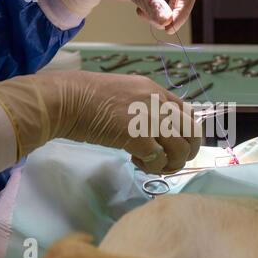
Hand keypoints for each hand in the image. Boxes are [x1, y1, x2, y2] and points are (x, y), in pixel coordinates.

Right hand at [0, 71, 200, 174]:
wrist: (66, 99)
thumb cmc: (87, 97)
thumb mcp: (124, 95)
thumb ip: (144, 107)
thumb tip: (154, 130)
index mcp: (155, 90)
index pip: (187, 112)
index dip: (187, 132)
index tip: (176, 144)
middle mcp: (158, 102)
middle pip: (192, 130)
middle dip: (187, 151)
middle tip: (172, 161)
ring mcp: (150, 118)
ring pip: (180, 147)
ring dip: (172, 162)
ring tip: (155, 165)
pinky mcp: (137, 136)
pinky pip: (159, 159)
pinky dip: (153, 167)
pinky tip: (137, 162)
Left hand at [85, 0, 197, 32]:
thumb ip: (149, 2)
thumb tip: (166, 22)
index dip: (182, 10)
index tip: (170, 26)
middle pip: (182, 0)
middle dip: (169, 16)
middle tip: (156, 25)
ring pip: (173, 7)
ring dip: (160, 18)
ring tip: (141, 14)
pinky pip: (162, 9)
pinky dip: (153, 16)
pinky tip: (140, 11)